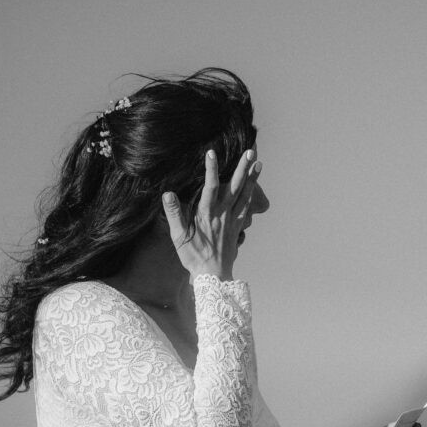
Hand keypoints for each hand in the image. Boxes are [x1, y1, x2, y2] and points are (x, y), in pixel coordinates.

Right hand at [161, 148, 260, 280]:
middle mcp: (223, 214)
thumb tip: (168, 194)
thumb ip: (174, 214)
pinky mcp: (238, 227)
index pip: (209, 186)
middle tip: (250, 151)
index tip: (211, 152)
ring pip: (245, 195)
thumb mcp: (178, 237)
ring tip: (259, 162)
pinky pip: (247, 206)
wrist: (213, 275)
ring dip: (252, 178)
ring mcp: (233, 220)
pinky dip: (251, 193)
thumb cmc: (193, 256)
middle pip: (235, 187)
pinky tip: (254, 185)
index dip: (211, 169)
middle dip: (242, 168)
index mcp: (206, 214)